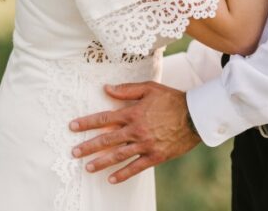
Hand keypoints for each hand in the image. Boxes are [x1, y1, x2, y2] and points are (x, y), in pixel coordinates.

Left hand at [68, 81, 199, 183]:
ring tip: (87, 168)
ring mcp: (145, 144)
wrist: (195, 116)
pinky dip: (123, 174)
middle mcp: (136, 130)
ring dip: (101, 162)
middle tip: (74, 152)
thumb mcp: (149, 88)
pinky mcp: (155, 156)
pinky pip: (136, 167)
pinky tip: (111, 179)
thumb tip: (106, 88)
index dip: (87, 123)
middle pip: (107, 139)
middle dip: (88, 146)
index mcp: (133, 113)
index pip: (104, 118)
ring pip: (118, 155)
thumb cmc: (172, 99)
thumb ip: (127, 89)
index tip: (72, 127)